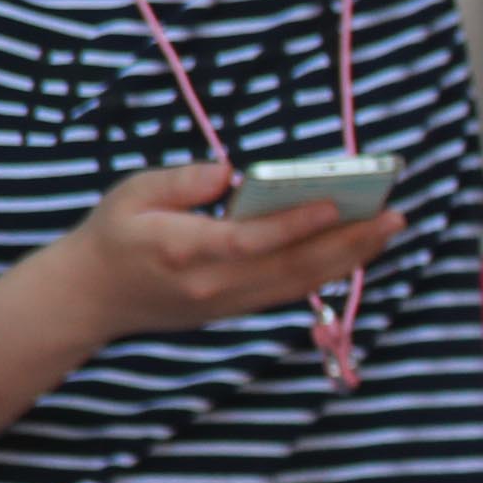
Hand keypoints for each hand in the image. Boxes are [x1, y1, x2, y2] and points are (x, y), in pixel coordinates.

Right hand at [56, 163, 406, 341]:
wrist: (89, 298)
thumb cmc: (112, 235)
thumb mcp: (131, 193)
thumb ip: (180, 180)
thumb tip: (228, 172)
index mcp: (184, 249)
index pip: (252, 239)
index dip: (297, 223)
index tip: (336, 203)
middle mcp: (214, 284)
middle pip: (293, 265)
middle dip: (349, 241)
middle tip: (394, 215)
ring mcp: (228, 302)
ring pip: (301, 283)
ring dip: (350, 258)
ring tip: (388, 230)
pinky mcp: (236, 310)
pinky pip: (292, 292)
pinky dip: (328, 272)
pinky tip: (357, 252)